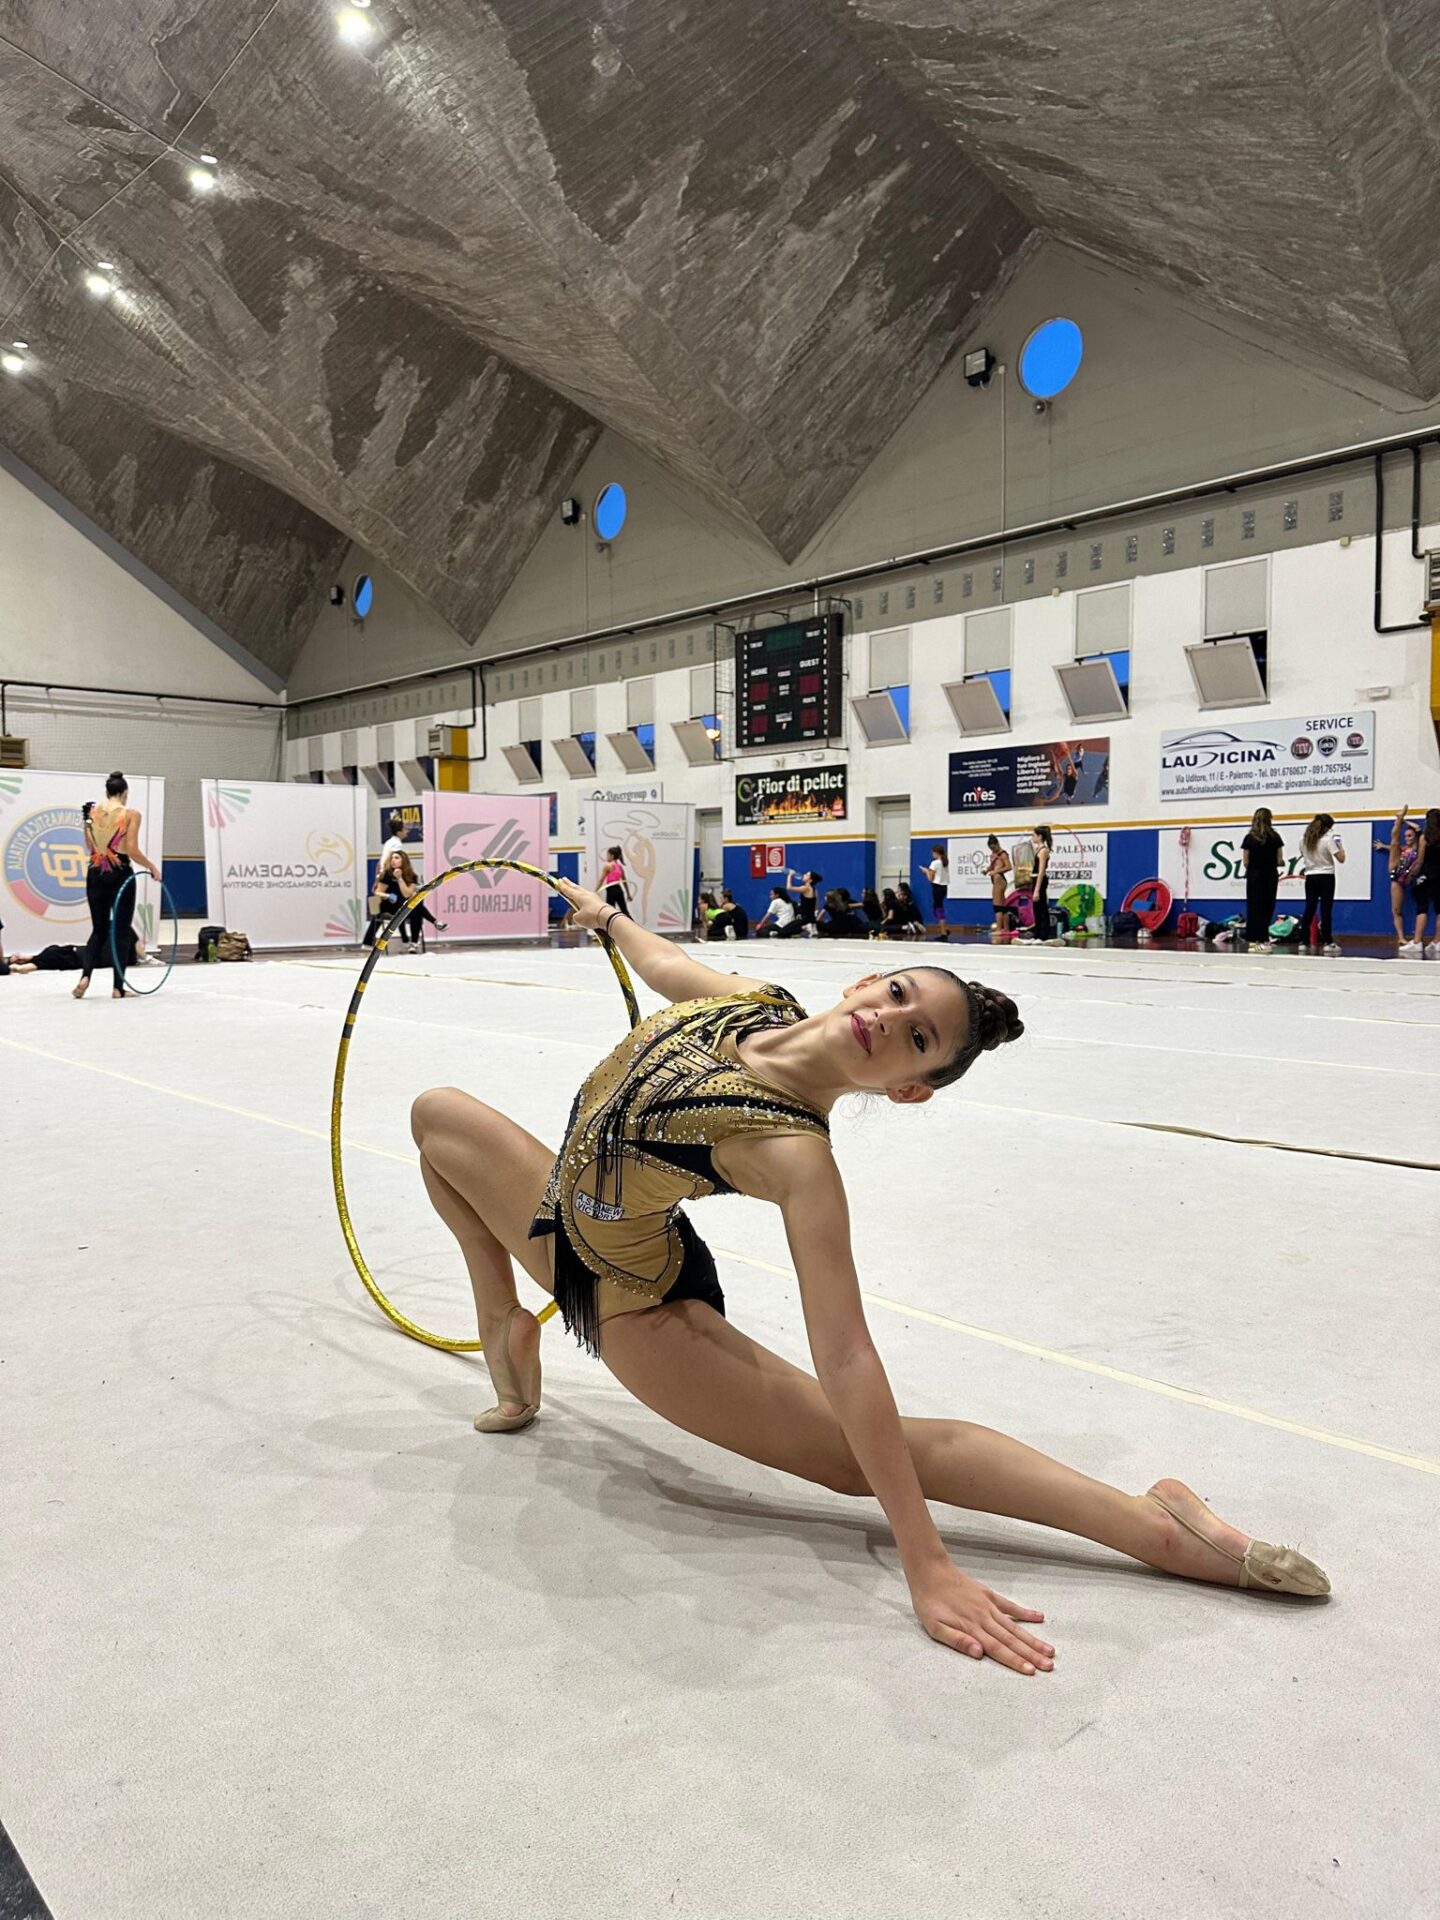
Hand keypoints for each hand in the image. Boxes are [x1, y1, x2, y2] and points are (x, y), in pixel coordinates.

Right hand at [553, 875, 609, 931]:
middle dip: (569, 884)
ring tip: (574, 887)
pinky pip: (590, 898)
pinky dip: (585, 898)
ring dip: (577, 889)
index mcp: (579, 896)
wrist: (607, 917)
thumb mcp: (579, 919)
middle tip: (564, 879)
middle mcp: (586, 895)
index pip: (568, 890)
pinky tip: (585, 901)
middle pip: (575, 887)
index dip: (562, 886)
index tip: (558, 881)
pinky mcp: (599, 903)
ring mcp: (594, 898)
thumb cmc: (592, 916)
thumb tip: (578, 915)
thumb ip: (576, 916)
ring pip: (583, 891)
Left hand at [909, 1560, 1053, 1672]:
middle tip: (1050, 1666)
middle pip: (1011, 1640)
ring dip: (1032, 1639)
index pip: (997, 1649)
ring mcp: (989, 1606)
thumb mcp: (934, 1627)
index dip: (1015, 1661)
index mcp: (972, 1628)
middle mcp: (984, 1618)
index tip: (1031, 1671)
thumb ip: (957, 1641)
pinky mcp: (989, 1595)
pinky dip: (1025, 1612)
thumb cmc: (929, 1603)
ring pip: (1014, 1626)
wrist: (930, 1572)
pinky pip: (1010, 1606)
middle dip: (1031, 1654)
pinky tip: (1039, 1617)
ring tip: (1049, 1650)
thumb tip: (978, 1653)